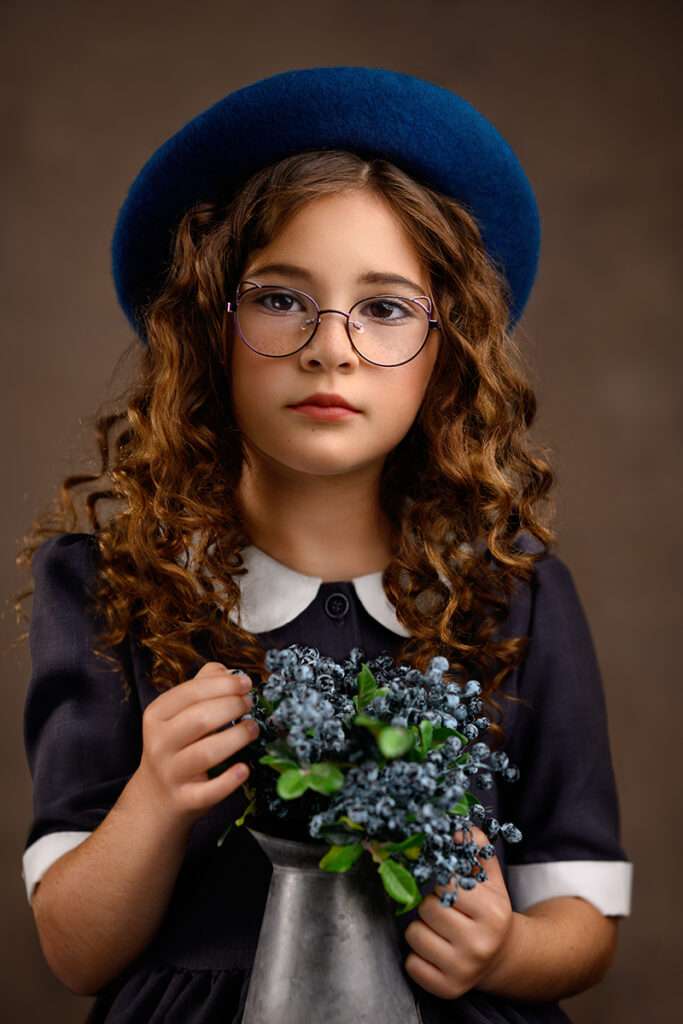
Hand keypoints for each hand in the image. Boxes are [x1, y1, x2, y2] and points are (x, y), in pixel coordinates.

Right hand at [136, 662, 259, 828]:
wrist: (156, 797)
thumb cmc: (176, 746)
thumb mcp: (178, 714)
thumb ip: (200, 687)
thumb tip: (227, 671)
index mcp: (157, 715)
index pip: (190, 692)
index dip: (223, 685)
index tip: (246, 683)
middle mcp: (159, 743)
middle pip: (199, 719)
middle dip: (232, 707)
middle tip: (250, 704)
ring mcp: (170, 773)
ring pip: (206, 753)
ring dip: (236, 738)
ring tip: (253, 729)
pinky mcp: (184, 800)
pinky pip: (209, 791)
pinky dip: (229, 781)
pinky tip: (244, 769)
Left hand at [403, 824, 513, 999]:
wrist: (502, 956)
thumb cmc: (489, 910)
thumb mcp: (491, 878)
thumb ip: (476, 847)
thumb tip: (454, 828)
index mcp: (491, 913)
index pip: (446, 885)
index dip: (442, 882)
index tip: (449, 888)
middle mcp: (479, 944)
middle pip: (427, 908)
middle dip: (430, 904)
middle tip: (444, 910)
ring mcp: (463, 969)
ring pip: (414, 934)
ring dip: (420, 928)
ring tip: (439, 930)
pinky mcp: (448, 989)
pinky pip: (411, 965)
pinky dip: (417, 956)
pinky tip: (435, 951)